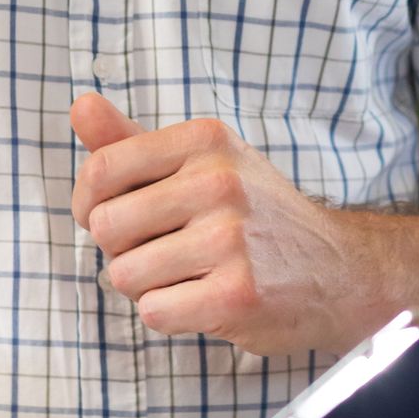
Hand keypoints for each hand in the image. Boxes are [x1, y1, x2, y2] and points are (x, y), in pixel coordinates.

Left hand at [71, 94, 397, 357]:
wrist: (338, 271)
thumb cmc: (254, 215)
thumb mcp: (202, 162)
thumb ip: (131, 140)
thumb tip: (80, 104)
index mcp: (205, 140)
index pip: (102, 169)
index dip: (89, 202)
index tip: (113, 215)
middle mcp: (219, 182)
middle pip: (105, 227)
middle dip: (121, 248)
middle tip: (163, 249)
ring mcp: (229, 238)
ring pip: (124, 274)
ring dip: (145, 286)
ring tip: (188, 275)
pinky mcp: (236, 294)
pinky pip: (153, 312)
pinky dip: (169, 314)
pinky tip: (203, 299)